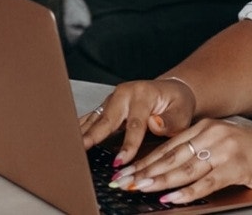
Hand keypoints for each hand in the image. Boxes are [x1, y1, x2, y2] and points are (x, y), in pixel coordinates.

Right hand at [79, 78, 195, 166]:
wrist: (172, 90)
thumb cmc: (177, 103)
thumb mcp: (182, 112)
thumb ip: (171, 121)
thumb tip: (155, 123)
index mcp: (144, 93)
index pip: (135, 123)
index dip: (128, 143)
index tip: (122, 160)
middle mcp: (125, 93)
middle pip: (107, 118)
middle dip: (94, 136)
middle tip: (81, 150)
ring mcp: (113, 98)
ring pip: (95, 118)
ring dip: (82, 134)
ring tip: (69, 148)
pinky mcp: (106, 106)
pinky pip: (91, 119)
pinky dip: (80, 130)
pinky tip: (69, 140)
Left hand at [105, 118, 251, 204]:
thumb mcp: (223, 144)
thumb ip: (199, 151)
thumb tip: (165, 169)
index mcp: (208, 126)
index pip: (170, 145)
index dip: (146, 160)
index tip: (126, 172)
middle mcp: (214, 134)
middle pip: (172, 156)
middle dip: (145, 171)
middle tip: (124, 183)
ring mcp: (224, 150)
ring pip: (185, 169)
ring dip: (159, 181)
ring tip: (141, 189)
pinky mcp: (235, 167)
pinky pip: (205, 182)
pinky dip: (186, 192)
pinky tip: (171, 198)